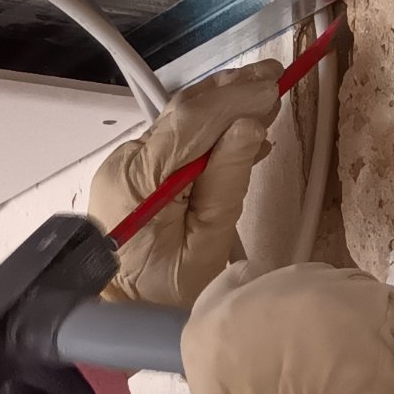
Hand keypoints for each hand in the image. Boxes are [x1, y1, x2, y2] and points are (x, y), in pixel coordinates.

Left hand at [86, 63, 284, 310]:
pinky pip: (176, 142)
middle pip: (182, 113)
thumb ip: (225, 188)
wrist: (117, 317)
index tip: (274, 87)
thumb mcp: (205, 250)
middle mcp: (127, 164)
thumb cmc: (160, 297)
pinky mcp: (134, 174)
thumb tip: (247, 130)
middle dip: (231, 91)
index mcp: (140, 182)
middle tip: (276, 76)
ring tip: (266, 96)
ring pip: (180, 123)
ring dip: (224, 106)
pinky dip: (210, 130)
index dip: (234, 98)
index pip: (189, 122)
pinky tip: (242, 131)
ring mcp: (127, 166)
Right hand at [180, 262, 393, 393]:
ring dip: (366, 325)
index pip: (242, 284)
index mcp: (210, 321)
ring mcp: (312, 293)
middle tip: (337, 362)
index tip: (293, 334)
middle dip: (324, 318)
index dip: (275, 309)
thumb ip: (238, 371)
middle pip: (306, 285)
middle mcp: (257, 292)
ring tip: (375, 365)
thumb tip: (271, 373)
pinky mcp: (363, 304)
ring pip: (355, 294)